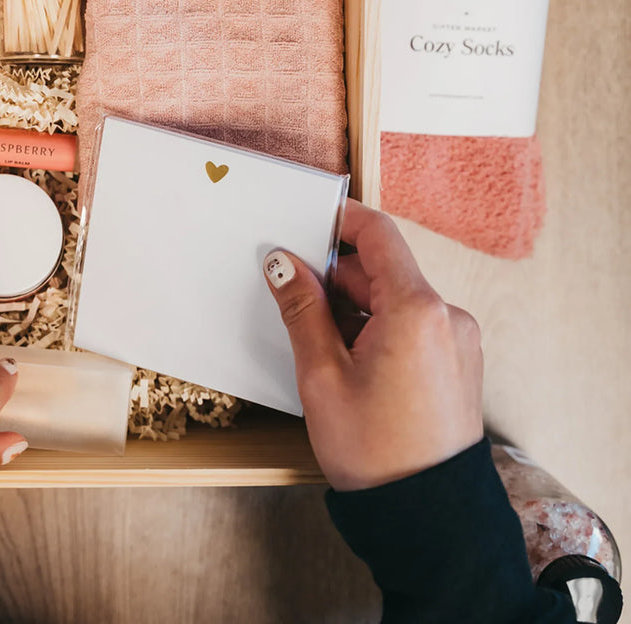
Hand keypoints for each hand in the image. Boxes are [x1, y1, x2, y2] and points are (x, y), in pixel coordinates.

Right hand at [263, 199, 482, 491]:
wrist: (429, 520)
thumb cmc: (376, 452)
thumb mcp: (322, 375)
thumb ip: (302, 308)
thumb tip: (283, 263)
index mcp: (416, 310)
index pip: (379, 235)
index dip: (341, 220)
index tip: (308, 220)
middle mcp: (446, 316)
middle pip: (383, 270)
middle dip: (337, 279)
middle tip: (297, 303)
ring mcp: (456, 340)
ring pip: (395, 299)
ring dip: (356, 309)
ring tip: (325, 352)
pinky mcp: (457, 361)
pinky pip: (412, 325)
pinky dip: (378, 329)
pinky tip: (352, 364)